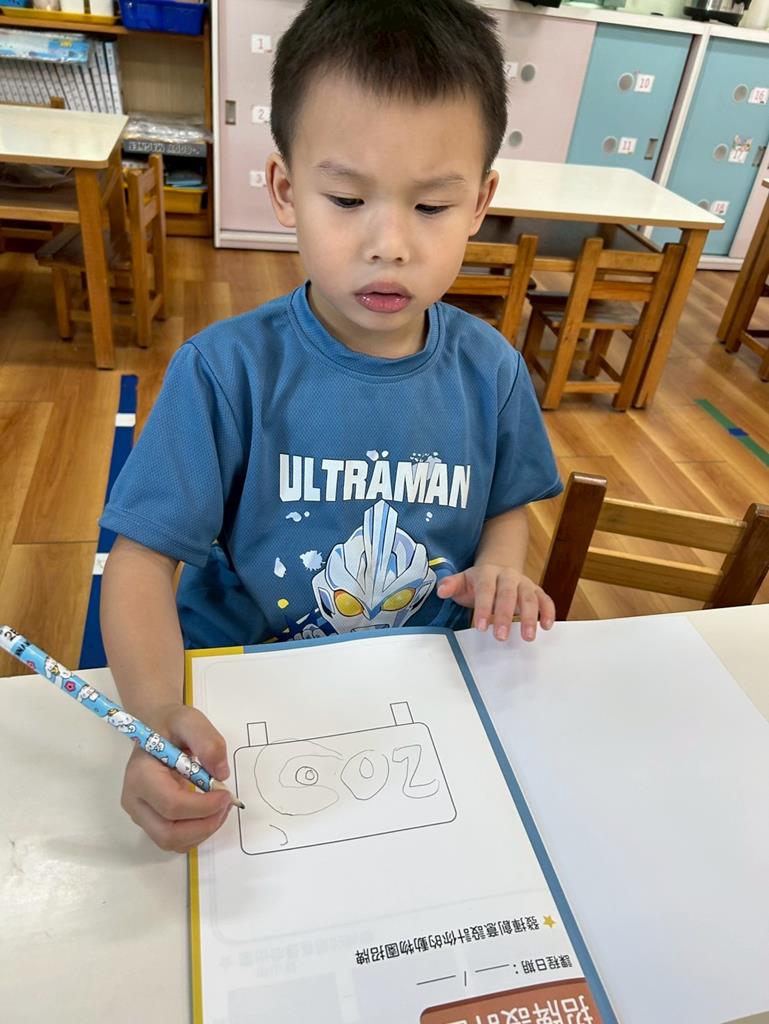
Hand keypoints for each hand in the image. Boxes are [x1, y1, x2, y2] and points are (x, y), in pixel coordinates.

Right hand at [121, 703, 233, 852]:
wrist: (156, 730)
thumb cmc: (171, 725)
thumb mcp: (190, 721)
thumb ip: (208, 741)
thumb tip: (221, 774)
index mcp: (140, 775)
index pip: (171, 804)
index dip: (203, 806)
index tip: (226, 794)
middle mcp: (134, 800)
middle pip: (168, 833)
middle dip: (204, 825)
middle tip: (226, 805)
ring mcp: (140, 814)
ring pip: (171, 842)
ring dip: (202, 831)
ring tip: (220, 807)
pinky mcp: (149, 821)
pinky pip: (173, 841)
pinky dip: (196, 833)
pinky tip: (208, 812)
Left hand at [437, 564, 554, 641]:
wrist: (499, 567)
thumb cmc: (479, 581)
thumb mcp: (462, 581)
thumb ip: (451, 585)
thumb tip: (441, 590)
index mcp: (487, 573)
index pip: (486, 590)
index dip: (483, 608)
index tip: (480, 627)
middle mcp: (508, 576)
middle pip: (508, 594)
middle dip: (505, 616)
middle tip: (501, 636)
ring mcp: (524, 583)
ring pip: (530, 597)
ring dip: (530, 617)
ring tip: (528, 637)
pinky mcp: (536, 591)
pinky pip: (545, 599)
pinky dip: (548, 611)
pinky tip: (547, 626)